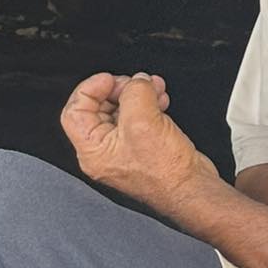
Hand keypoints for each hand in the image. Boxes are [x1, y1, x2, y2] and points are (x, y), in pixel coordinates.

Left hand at [60, 72, 218, 211]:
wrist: (193, 189)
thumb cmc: (166, 173)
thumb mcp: (143, 121)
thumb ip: (134, 93)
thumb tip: (136, 81)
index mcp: (93, 151)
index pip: (75, 111)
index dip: (90, 89)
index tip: (109, 79)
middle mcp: (105, 152)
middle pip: (98, 108)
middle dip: (119, 89)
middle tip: (135, 83)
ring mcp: (124, 149)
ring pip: (121, 110)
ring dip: (137, 94)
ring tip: (154, 86)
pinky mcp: (142, 147)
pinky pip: (138, 118)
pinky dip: (148, 103)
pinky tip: (160, 98)